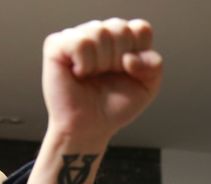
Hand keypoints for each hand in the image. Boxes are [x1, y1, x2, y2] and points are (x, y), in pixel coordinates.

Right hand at [42, 18, 162, 145]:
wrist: (90, 127)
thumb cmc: (115, 106)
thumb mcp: (147, 87)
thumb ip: (154, 65)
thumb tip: (130, 57)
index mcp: (123, 40)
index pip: (140, 28)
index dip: (139, 52)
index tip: (130, 71)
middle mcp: (100, 34)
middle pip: (121, 29)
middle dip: (119, 60)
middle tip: (108, 76)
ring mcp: (78, 37)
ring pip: (100, 33)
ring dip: (101, 64)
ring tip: (93, 76)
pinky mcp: (56, 45)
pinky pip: (80, 43)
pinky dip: (85, 64)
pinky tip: (79, 73)